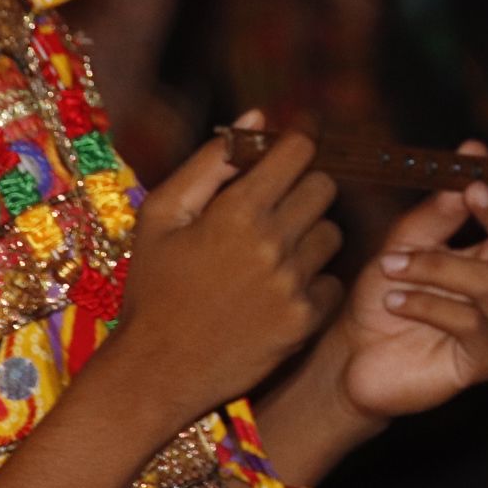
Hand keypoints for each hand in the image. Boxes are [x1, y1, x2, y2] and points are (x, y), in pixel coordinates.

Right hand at [106, 112, 342, 423]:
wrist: (157, 369)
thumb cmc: (154, 286)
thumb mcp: (163, 215)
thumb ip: (210, 163)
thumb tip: (257, 117)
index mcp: (237, 211)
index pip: (299, 151)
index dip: (298, 141)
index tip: (294, 143)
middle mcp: (273, 244)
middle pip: (325, 187)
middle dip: (304, 186)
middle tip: (276, 204)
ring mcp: (293, 285)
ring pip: (333, 234)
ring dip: (310, 234)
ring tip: (273, 252)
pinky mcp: (306, 322)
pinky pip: (333, 281)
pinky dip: (313, 281)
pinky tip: (279, 290)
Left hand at [329, 147, 487, 422]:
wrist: (355, 355)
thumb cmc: (386, 293)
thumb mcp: (405, 240)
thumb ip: (440, 206)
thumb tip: (472, 151)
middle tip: (470, 189)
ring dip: (434, 266)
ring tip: (389, 264)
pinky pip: (470, 322)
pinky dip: (427, 303)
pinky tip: (394, 299)